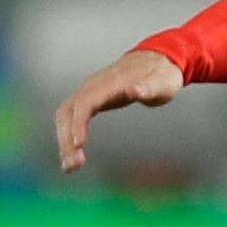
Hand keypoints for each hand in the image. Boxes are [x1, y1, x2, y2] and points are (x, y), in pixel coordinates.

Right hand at [54, 49, 185, 173]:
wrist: (159, 59)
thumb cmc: (163, 75)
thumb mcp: (162, 83)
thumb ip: (148, 88)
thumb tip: (135, 90)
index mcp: (110, 83)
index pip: (85, 102)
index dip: (78, 123)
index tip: (78, 145)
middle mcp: (94, 86)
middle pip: (68, 112)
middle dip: (66, 139)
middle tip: (73, 166)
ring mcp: (90, 91)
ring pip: (66, 116)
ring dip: (64, 140)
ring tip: (70, 167)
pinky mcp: (91, 98)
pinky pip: (72, 117)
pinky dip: (69, 135)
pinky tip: (74, 154)